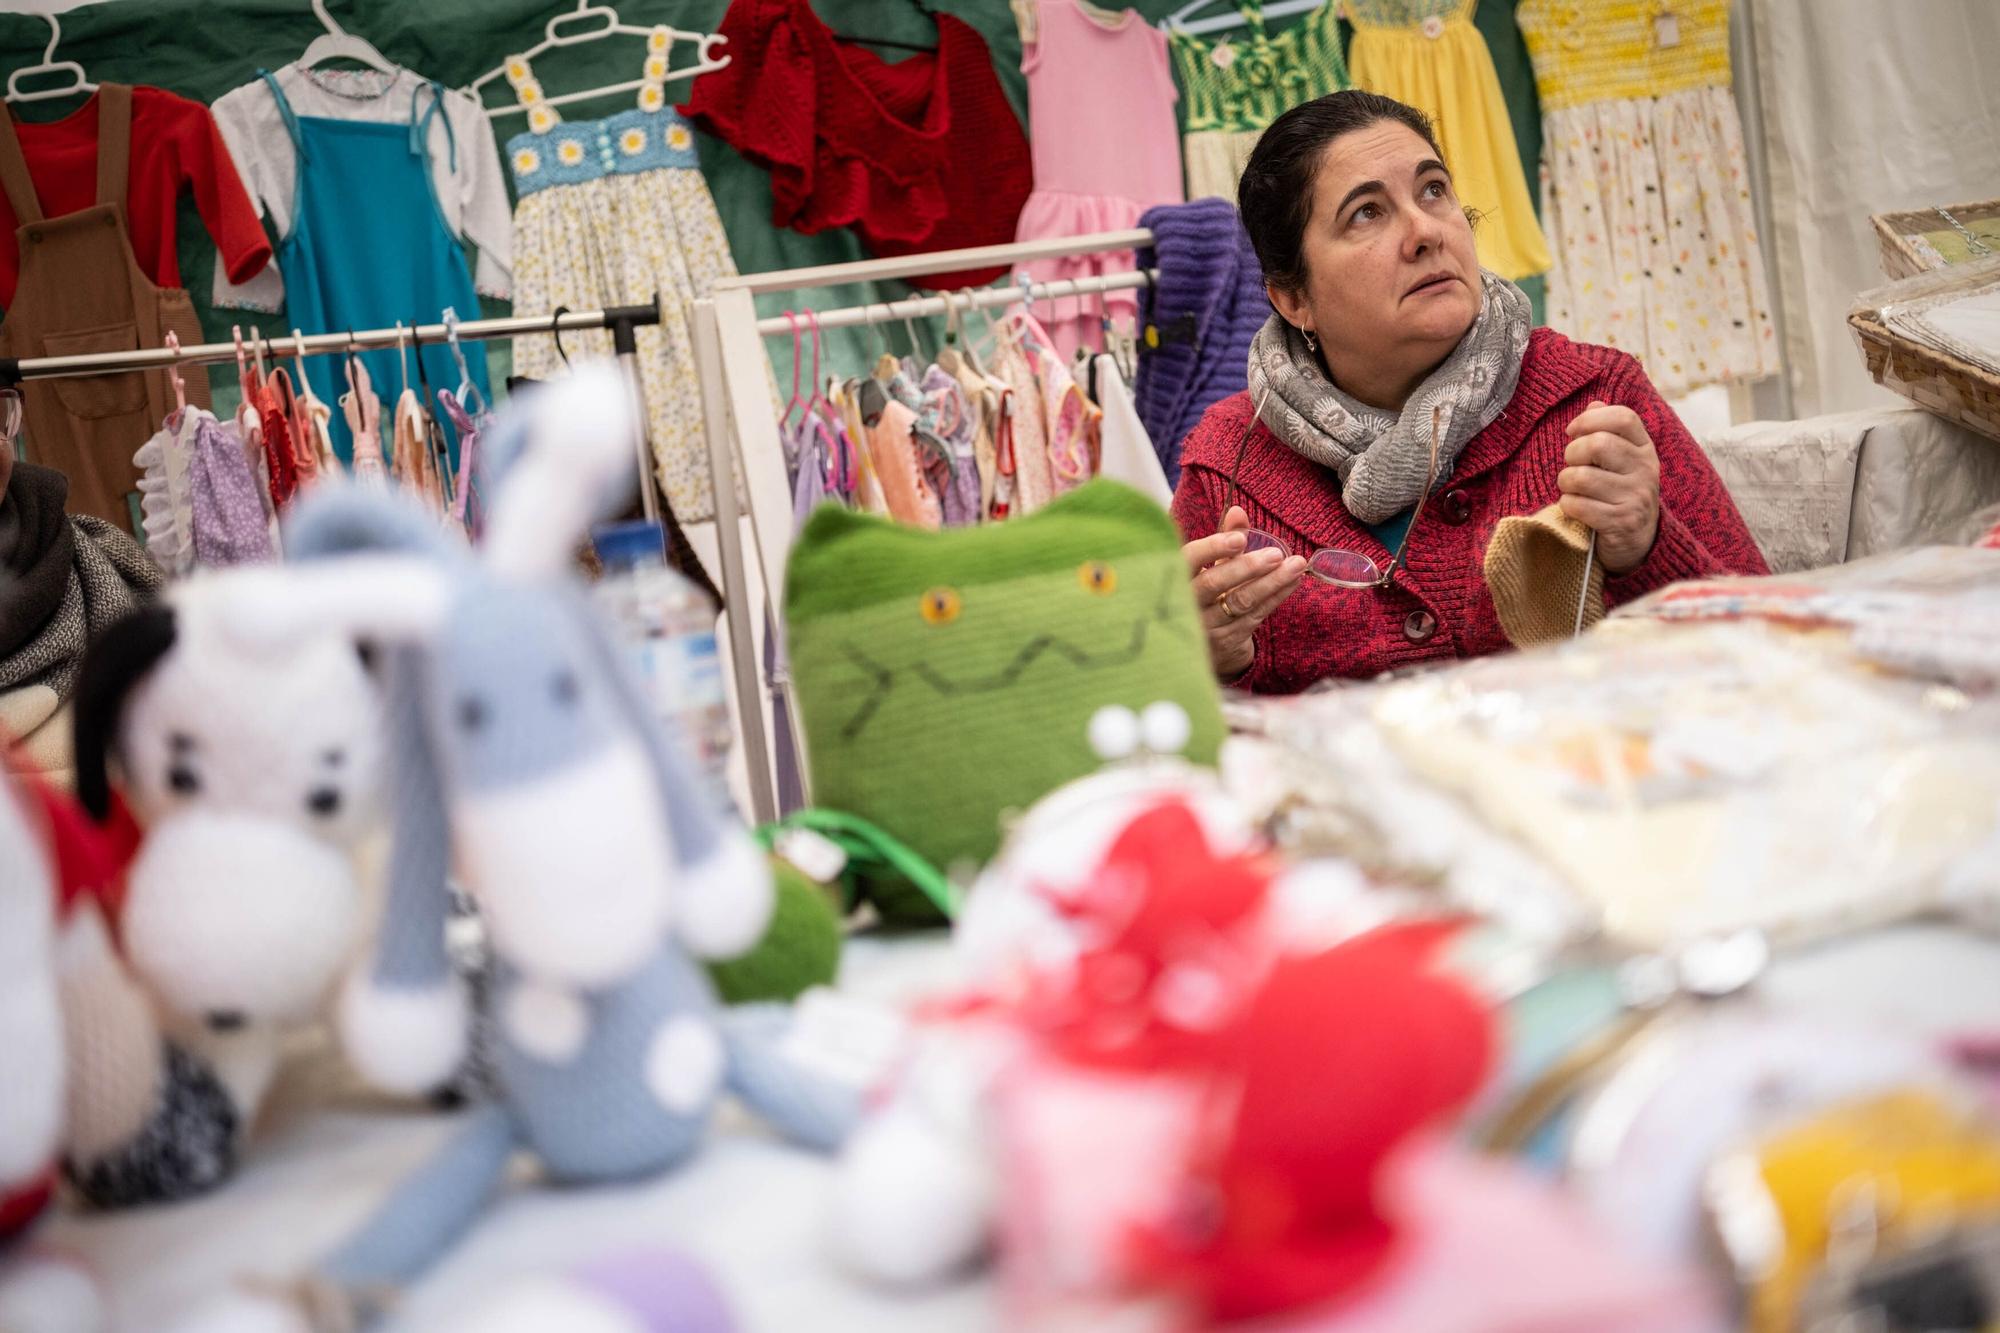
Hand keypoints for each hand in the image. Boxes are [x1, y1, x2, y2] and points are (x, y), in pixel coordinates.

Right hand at [1182, 507, 1307, 679]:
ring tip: (1296, 565)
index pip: (1188, 560)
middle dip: (1247, 567)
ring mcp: (1205, 626)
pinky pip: (1255, 616)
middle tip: (1276, 554)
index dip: (1212, 548)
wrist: (1203, 648)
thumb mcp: (1210, 568)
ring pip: (1240, 602)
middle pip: (1213, 584)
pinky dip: (1276, 597)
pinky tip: (1292, 582)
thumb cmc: (1206, 597)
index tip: (1238, 539)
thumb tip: (1237, 510)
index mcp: (1176, 578)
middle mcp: (1186, 604)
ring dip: (1271, 582)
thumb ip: (1223, 540)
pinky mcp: (1226, 642)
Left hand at [1558, 400, 1660, 574]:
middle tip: (1572, 465)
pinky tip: (1575, 508)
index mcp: (1644, 448)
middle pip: (1597, 444)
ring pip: (1581, 477)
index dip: (1590, 419)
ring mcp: (1634, 497)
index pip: (1623, 417)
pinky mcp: (1619, 522)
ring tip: (1572, 489)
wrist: (1638, 541)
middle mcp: (1644, 470)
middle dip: (1572, 454)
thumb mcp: (1621, 460)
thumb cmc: (1620, 493)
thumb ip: (1607, 430)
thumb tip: (1593, 404)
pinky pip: (1577, 505)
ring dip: (1565, 482)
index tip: (1573, 431)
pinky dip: (1567, 505)